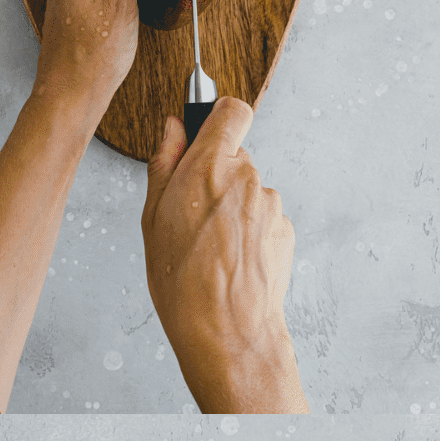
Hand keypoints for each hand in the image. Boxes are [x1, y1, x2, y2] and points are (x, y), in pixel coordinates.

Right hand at [142, 99, 307, 412]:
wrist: (227, 330)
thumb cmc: (182, 280)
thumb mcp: (153, 218)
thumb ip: (165, 164)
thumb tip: (174, 128)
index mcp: (210, 165)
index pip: (230, 110)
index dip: (219, 117)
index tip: (207, 131)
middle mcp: (248, 178)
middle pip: (235, 159)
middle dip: (216, 177)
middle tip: (192, 215)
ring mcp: (272, 205)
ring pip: (250, 193)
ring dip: (234, 210)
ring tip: (212, 249)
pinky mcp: (287, 231)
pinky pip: (265, 220)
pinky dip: (251, 234)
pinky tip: (233, 261)